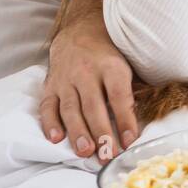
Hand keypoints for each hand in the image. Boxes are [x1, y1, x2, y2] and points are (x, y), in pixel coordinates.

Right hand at [39, 15, 136, 162]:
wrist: (80, 32)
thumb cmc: (109, 56)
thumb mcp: (126, 65)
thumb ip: (130, 91)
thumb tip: (139, 123)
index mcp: (111, 66)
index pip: (118, 96)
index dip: (125, 119)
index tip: (130, 141)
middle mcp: (86, 72)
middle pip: (94, 106)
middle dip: (101, 133)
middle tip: (107, 155)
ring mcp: (66, 79)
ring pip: (70, 109)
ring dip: (77, 132)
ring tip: (85, 152)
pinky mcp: (50, 85)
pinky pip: (48, 106)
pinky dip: (50, 123)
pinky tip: (55, 139)